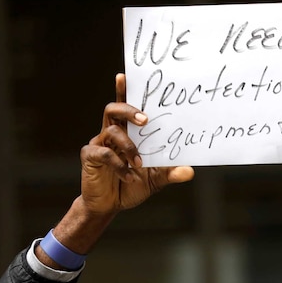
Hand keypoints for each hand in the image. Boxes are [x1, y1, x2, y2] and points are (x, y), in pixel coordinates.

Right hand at [79, 73, 193, 214]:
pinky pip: (105, 154)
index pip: (125, 106)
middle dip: (129, 110)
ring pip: (111, 131)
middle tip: (145, 120)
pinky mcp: (91, 157)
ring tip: (139, 163)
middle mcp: (111, 133)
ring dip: (129, 146)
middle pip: (114, 109)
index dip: (123, 90)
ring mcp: (99, 144)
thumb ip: (170, 172)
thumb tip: (190, 171)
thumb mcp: (156, 179)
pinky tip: (129, 176)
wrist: (110, 206)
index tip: (124, 76)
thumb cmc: (131, 186)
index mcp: (126, 132)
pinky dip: (119, 165)